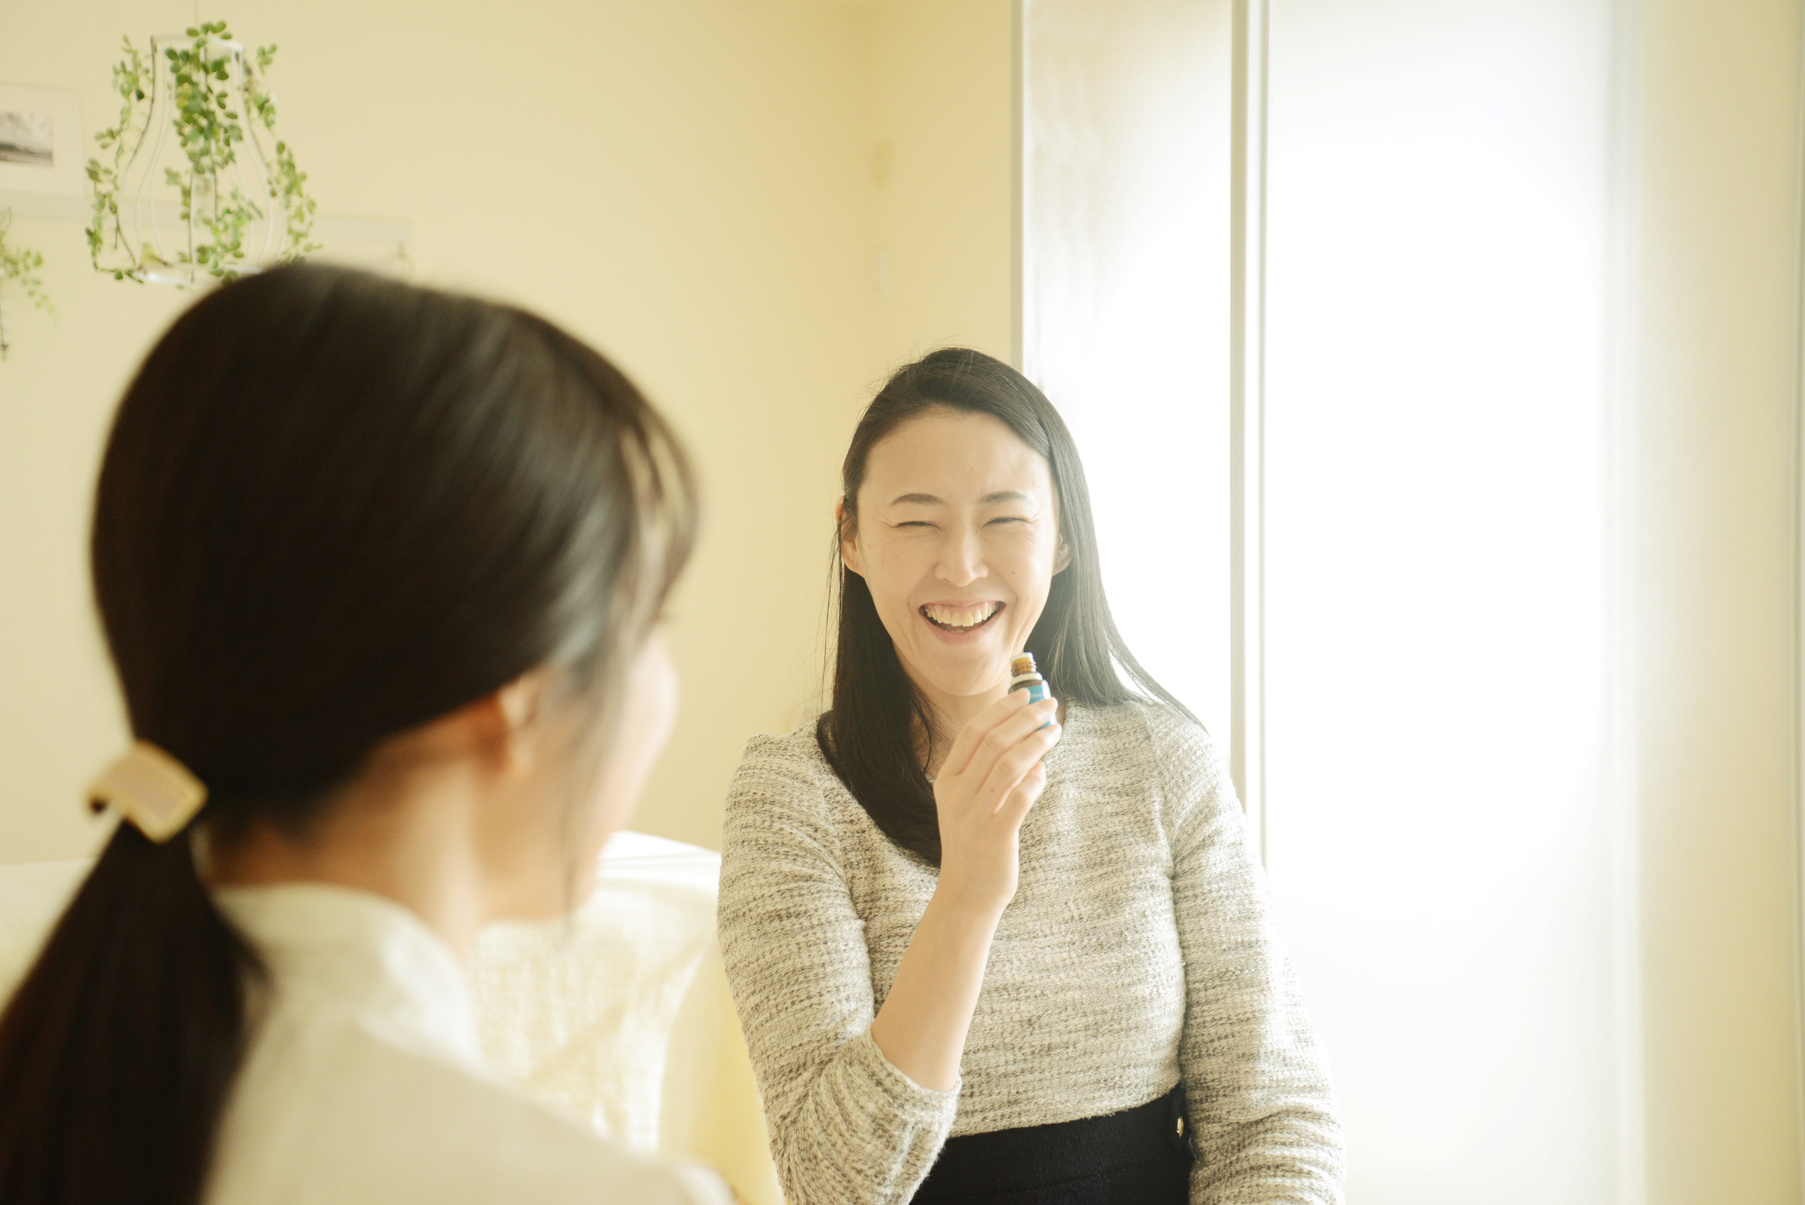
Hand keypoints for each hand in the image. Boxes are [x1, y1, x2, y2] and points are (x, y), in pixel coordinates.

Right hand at [931, 690, 1061, 912]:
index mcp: (947, 780)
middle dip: (1025, 718)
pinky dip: (1037, 778)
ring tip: (1055, 730)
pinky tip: (1044, 772)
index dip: (1002, 708)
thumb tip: (1027, 742)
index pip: (974, 731)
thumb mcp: (969, 803)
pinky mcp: (995, 835)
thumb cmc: (974, 842)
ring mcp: (974, 814)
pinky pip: (1021, 795)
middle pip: (994, 741)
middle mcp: (956, 794)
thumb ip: (990, 773)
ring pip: (1010, 764)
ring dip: (1037, 742)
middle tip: (1049, 706)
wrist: (966, 892)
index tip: (1026, 694)